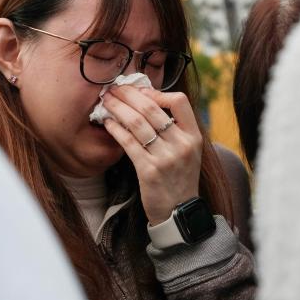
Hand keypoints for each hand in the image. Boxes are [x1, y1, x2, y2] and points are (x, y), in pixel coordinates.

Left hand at [102, 86, 201, 224]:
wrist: (179, 212)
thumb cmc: (179, 177)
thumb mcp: (188, 150)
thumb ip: (174, 128)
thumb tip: (147, 100)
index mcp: (193, 136)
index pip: (179, 101)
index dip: (157, 92)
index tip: (140, 92)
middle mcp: (182, 144)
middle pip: (151, 108)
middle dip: (128, 94)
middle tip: (113, 88)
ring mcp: (166, 158)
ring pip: (136, 123)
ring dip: (117, 107)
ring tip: (106, 101)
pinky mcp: (149, 171)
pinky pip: (128, 142)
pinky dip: (115, 128)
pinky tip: (107, 122)